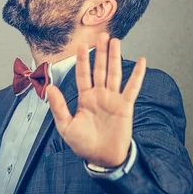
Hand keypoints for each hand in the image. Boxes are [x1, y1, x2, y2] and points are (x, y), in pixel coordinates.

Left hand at [46, 33, 146, 166]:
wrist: (102, 158)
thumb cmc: (83, 144)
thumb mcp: (66, 126)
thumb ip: (59, 106)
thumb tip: (50, 87)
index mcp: (84, 98)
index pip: (83, 74)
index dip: (82, 60)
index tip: (81, 45)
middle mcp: (99, 95)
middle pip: (100, 69)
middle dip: (100, 52)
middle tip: (102, 35)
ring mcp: (113, 99)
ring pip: (114, 74)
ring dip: (115, 57)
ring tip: (116, 41)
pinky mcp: (126, 106)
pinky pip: (132, 88)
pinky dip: (138, 75)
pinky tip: (142, 61)